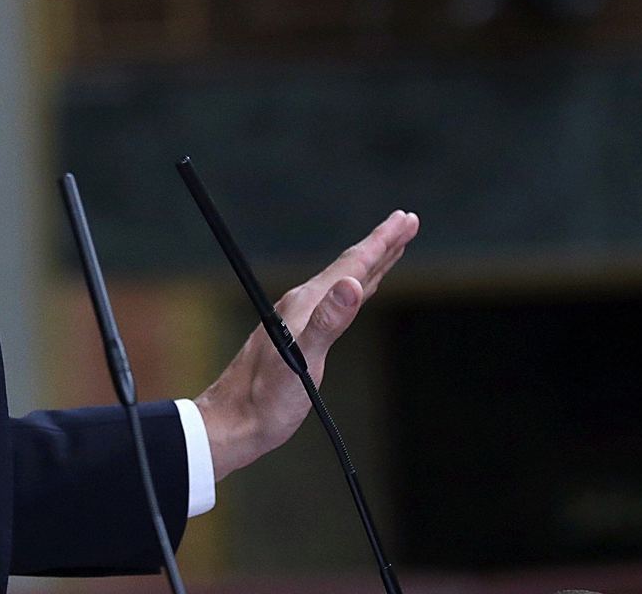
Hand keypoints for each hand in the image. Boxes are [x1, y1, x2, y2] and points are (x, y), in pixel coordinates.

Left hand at [193, 209, 418, 480]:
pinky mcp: (301, 335)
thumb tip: (352, 284)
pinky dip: (356, 287)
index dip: (382, 242)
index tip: (406, 219)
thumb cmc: (266, 399)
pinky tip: (359, 289)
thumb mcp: (301, 362)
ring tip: (392, 247)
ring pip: (345, 281)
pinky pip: (337, 300)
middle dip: (381, 243)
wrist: (232, 422)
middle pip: (349, 266)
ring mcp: (301, 318)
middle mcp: (303, 304)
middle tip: (408, 221)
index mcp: (306, 304)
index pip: (352, 264)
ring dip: (371, 262)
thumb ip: (327, 323)